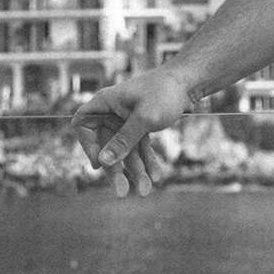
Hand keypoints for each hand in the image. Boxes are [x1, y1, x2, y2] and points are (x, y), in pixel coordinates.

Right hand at [71, 67, 193, 197]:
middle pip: (106, 144)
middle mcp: (112, 111)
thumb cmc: (165, 91)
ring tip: (146, 190)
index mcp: (105, 102)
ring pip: (125, 150)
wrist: (190, 82)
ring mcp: (126, 120)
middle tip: (122, 191)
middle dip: (115, 168)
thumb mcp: (144, 118)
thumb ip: (124, 140)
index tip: (98, 163)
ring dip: (135, 170)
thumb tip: (102, 162)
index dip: (88, 145)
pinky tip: (156, 176)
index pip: (83, 125)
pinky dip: (147, 161)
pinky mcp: (140, 126)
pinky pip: (139, 147)